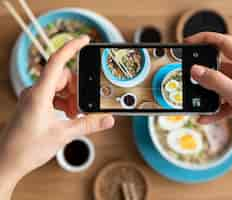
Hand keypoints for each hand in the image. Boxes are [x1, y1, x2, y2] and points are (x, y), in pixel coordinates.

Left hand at [0, 36, 113, 178]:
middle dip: (76, 89)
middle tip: (81, 108)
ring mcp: (33, 97)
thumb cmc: (27, 148)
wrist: (7, 162)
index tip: (85, 40)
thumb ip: (88, 125)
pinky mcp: (34, 104)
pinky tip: (67, 116)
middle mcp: (35, 92)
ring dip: (70, 97)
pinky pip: (53, 95)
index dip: (72, 48)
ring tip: (74, 115)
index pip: (56, 62)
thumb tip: (107, 119)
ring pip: (58, 86)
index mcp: (40, 94)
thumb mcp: (63, 135)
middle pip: (62, 77)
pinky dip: (63, 102)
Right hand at [187, 32, 231, 149]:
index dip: (205, 39)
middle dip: (202, 74)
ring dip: (206, 95)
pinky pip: (221, 102)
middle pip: (218, 66)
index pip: (224, 43)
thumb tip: (195, 70)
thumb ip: (216, 82)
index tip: (189, 42)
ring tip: (195, 103)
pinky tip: (204, 118)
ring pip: (218, 86)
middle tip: (188, 79)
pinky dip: (213, 110)